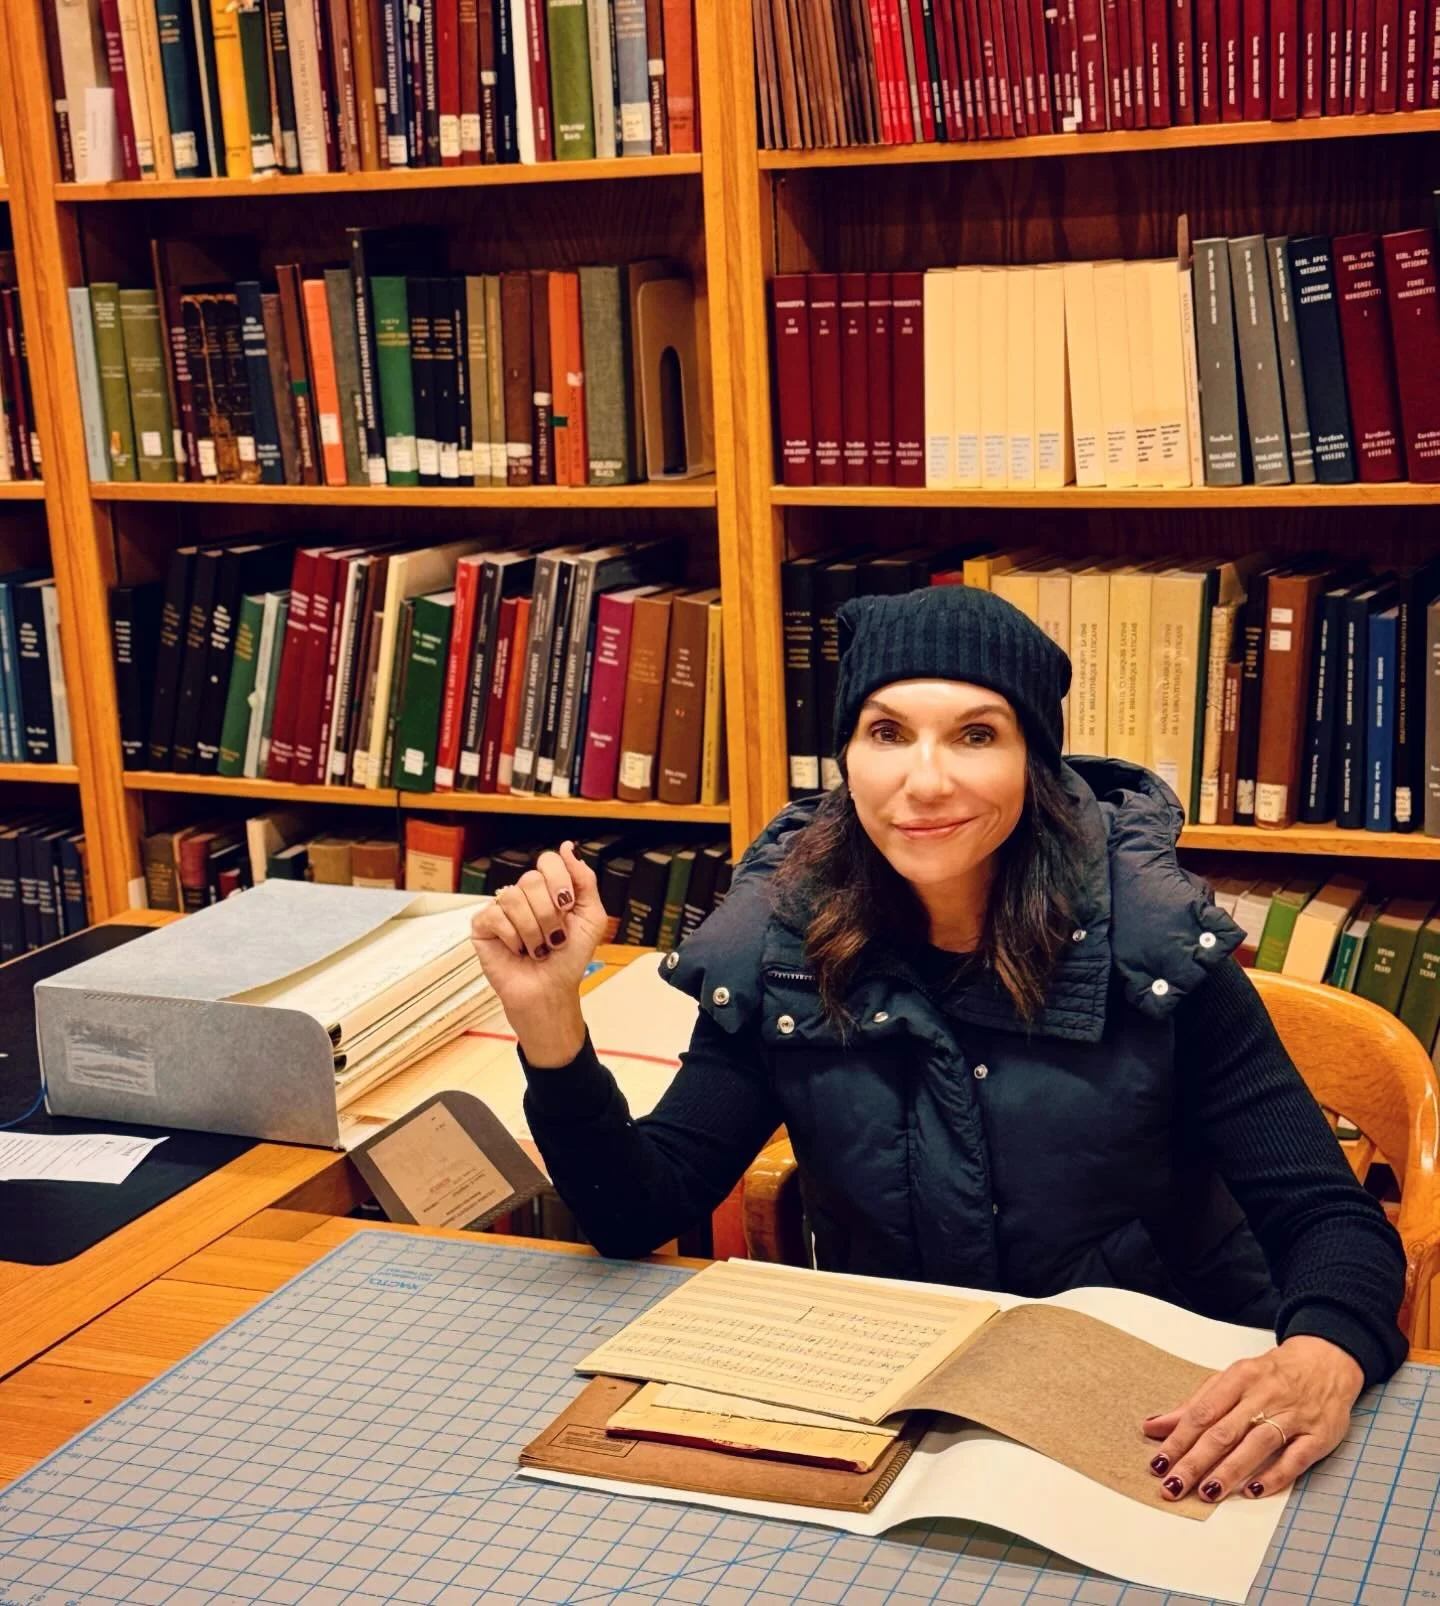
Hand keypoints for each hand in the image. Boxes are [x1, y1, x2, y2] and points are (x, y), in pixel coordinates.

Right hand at [469, 842, 609, 1065]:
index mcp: (548, 888)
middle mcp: (523, 894)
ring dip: (533, 931)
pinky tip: (518, 950)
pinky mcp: (482, 925)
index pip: (548, 861)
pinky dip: (513, 938)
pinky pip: (495, 916)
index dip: (560, 882)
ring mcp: (501, 908)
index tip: (568, 906)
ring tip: (538, 948)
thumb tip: (569, 848)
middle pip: (531, 880)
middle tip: (554, 936)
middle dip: (549, 915)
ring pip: (513, 898)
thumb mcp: (591, 917)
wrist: (551, 991)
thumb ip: (585, 881)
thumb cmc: (569, 958)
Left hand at [1142, 1335, 1363, 1503]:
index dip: (1179, 1439)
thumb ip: (1194, 1405)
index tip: (1159, 1463)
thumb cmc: (1270, 1375)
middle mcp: (1264, 1395)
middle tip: (1173, 1485)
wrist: (1326, 1361)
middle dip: (1196, 1461)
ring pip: (1256, 1445)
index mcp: (1239, 1378)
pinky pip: (1295, 1458)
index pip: (1202, 1412)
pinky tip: (1253, 1490)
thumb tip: (1153, 1427)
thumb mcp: (1230, 1380)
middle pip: (1224, 1432)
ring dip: (1229, 1471)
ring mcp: (1293, 1416)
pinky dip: (1275, 1475)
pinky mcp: (1318, 1435)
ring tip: (1206, 1493)